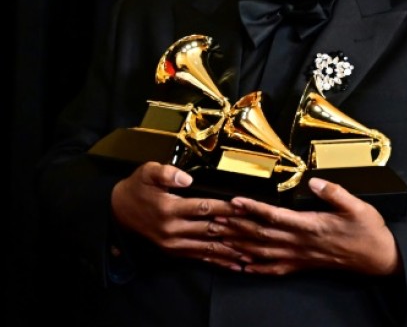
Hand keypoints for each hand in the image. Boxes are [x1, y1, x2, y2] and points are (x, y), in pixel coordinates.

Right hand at [111, 162, 245, 268]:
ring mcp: (173, 244)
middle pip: (210, 230)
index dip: (226, 208)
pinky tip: (234, 265)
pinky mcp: (173, 251)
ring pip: (207, 248)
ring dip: (230, 252)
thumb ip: (166, 173)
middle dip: (235, 232)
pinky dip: (217, 262)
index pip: (204, 208)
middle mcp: (172, 229)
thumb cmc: (137, 188)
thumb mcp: (147, 173)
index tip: (245, 208)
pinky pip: (199, 258)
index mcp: (169, 209)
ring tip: (252, 254)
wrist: (117, 211)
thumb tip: (187, 178)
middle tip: (257, 234)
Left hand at [210, 177, 401, 276]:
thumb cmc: (368, 231)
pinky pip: (274, 269)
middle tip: (214, 219)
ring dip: (238, 245)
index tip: (235, 201)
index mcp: (311, 225)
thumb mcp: (357, 206)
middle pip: (260, 235)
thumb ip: (335, 192)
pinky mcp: (303, 265)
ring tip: (219, 238)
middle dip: (235, 227)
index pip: (275, 216)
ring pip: (262, 252)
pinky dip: (255, 268)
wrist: (378, 257)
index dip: (252, 208)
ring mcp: (300, 257)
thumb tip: (315, 181)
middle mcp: (301, 243)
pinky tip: (241, 265)